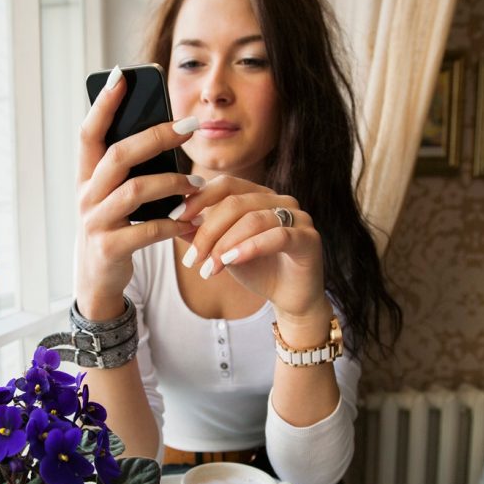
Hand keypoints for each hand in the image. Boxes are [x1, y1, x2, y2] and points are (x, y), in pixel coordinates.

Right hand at [76, 71, 200, 318]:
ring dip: (172, 183)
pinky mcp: (109, 248)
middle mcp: (86, 196)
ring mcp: (95, 222)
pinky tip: (191, 223)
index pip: (89, 133)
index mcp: (86, 178)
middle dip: (156, 136)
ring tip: (197, 185)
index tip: (123, 76)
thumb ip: (129, 173)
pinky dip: (173, 225)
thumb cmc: (113, 230)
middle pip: (118, 155)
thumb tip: (165, 136)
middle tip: (189, 126)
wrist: (97, 283)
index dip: (104, 105)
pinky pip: (146, 230)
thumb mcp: (113, 199)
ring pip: (135, 190)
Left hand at [169, 175, 330, 328]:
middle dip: (208, 231)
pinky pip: (277, 236)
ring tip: (209, 269)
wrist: (290, 299)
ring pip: (253, 219)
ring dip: (225, 244)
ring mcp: (298, 216)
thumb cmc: (259, 270)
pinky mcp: (309, 238)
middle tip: (191, 259)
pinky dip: (250, 247)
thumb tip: (174, 223)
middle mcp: (280, 199)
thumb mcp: (223, 252)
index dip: (199, 199)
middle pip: (235, 203)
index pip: (226, 185)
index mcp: (259, 195)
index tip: (176, 219)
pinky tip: (231, 261)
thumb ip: (203, 236)